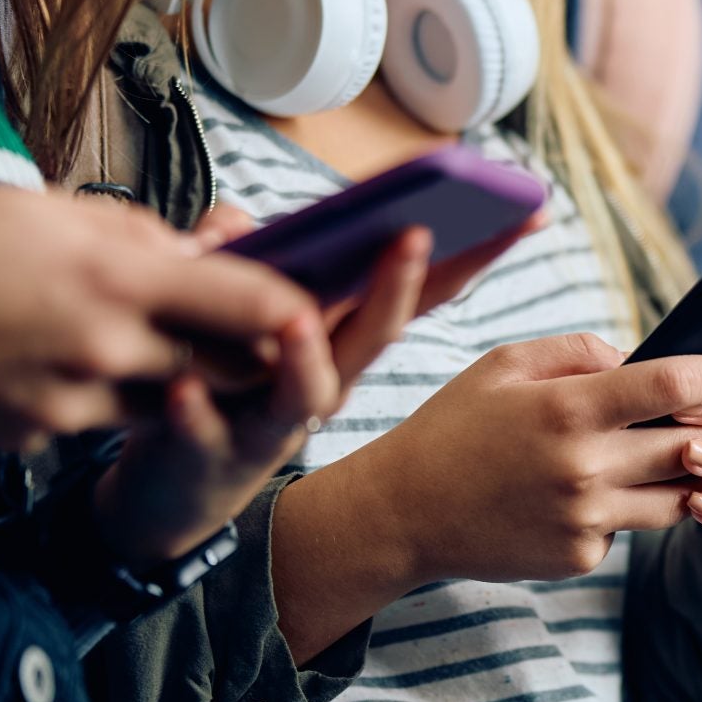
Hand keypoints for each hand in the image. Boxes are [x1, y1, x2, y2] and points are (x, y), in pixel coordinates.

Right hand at [0, 187, 318, 451]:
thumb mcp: (44, 210)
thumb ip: (137, 237)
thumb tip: (199, 254)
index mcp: (112, 278)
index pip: (248, 303)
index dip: (293, 306)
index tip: (314, 303)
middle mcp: (101, 349)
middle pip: (224, 368)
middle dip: (246, 352)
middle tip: (251, 330)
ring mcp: (67, 404)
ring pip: (165, 399)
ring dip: (173, 374)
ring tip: (136, 333)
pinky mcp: (34, 438)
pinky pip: (97, 420)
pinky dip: (101, 394)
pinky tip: (55, 358)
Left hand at [91, 207, 547, 562]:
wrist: (176, 492)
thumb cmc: (221, 392)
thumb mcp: (240, 316)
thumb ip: (240, 260)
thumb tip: (235, 219)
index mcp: (343, 338)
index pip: (420, 286)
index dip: (475, 248)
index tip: (525, 209)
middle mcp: (327, 381)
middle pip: (376, 331)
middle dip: (398, 284)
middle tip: (417, 235)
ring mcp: (275, 420)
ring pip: (305, 390)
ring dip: (306, 357)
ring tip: (298, 321)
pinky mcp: (213, 453)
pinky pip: (207, 432)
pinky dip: (197, 412)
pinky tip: (183, 386)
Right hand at [305, 336, 701, 592]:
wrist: (402, 514)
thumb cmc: (454, 426)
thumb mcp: (504, 366)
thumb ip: (578, 350)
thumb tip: (637, 357)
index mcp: (568, 409)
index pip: (672, 384)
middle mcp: (585, 467)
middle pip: (693, 445)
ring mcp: (586, 519)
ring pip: (680, 496)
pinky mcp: (581, 555)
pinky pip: (633, 526)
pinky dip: (637, 506)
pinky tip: (618, 491)